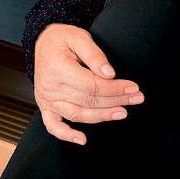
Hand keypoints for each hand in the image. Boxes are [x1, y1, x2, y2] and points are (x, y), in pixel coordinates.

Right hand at [33, 23, 145, 145]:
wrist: (42, 42)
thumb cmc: (62, 39)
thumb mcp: (79, 37)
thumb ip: (95, 55)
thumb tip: (109, 74)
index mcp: (58, 69)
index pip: (92, 85)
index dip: (114, 88)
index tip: (133, 87)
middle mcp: (50, 87)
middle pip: (88, 100)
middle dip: (116, 100)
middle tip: (137, 98)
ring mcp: (47, 100)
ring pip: (78, 114)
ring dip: (101, 116)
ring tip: (122, 113)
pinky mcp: (45, 107)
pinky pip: (53, 126)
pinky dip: (66, 135)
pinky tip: (83, 140)